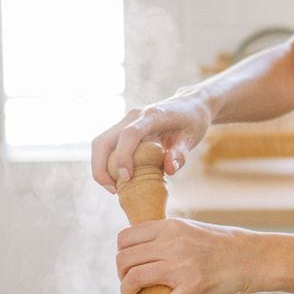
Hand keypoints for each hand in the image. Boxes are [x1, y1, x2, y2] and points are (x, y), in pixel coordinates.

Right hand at [92, 91, 212, 192]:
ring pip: (100, 144)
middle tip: (114, 190)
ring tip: (115, 188)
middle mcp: (134, 116)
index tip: (126, 178)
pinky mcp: (123, 127)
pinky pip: (107, 145)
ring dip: (100, 167)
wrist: (190, 104)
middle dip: (101, 168)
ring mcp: (126, 121)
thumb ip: (181, 153)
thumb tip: (169, 170)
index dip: (124, 156)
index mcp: (153, 116)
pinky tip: (119, 178)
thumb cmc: (193, 120)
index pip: (129, 134)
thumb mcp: (193, 137)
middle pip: (103, 141)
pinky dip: (106, 163)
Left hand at [115, 217, 255, 293]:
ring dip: (128, 292)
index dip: (122, 254)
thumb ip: (168, 237)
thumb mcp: (192, 230)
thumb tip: (143, 251)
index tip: (131, 264)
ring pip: (133, 279)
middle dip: (122, 275)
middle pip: (124, 259)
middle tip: (134, 284)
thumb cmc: (224, 246)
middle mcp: (173, 242)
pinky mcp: (194, 287)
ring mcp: (183, 265)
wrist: (254, 257)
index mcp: (171, 226)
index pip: (125, 237)